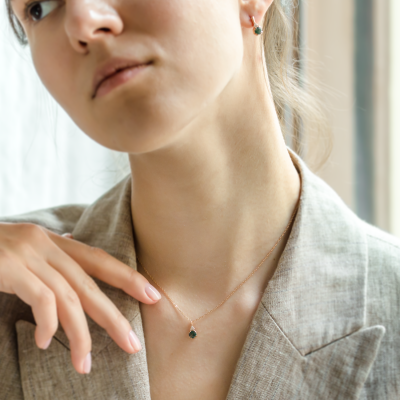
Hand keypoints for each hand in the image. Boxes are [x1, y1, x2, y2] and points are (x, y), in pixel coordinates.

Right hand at [0, 223, 160, 373]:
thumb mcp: (21, 250)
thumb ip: (48, 255)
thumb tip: (73, 252)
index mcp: (51, 241)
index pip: (98, 259)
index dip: (127, 276)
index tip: (152, 293)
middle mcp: (44, 243)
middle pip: (91, 283)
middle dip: (114, 315)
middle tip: (133, 343)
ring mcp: (27, 255)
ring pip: (69, 298)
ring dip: (81, 334)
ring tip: (85, 364)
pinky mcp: (9, 268)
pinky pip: (42, 300)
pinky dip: (49, 324)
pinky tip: (46, 343)